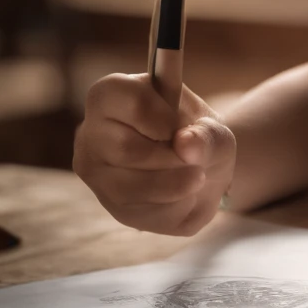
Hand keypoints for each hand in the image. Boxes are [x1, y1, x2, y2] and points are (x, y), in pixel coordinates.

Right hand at [73, 74, 235, 236]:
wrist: (204, 171)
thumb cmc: (200, 137)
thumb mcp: (215, 129)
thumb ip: (207, 134)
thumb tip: (187, 144)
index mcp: (113, 94)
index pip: (123, 97)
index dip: (161, 116)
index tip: (181, 127)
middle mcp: (92, 132)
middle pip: (124, 148)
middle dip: (171, 158)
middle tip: (195, 159)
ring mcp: (95, 172)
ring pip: (128, 187)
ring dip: (174, 185)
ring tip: (198, 178)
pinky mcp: (110, 205)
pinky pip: (139, 212)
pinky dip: (174, 206)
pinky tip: (184, 195)